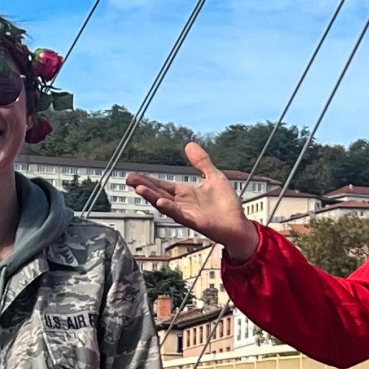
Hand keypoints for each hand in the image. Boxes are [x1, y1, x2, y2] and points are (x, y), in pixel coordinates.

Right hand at [125, 142, 258, 262]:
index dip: (147, 180)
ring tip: (138, 189)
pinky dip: (169, 208)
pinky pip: (179, 214)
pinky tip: (160, 202)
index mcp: (184, 193)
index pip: (162, 185)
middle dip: (144, 187)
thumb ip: (201, 162)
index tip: (133, 176)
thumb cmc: (227, 204)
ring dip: (151, 197)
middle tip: (129, 180)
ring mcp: (186, 213)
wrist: (238, 224)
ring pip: (165, 204)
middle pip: (158, 193)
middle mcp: (182, 203)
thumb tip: (189, 144)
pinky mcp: (194, 222)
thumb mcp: (214, 176)